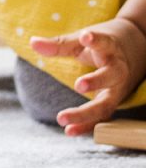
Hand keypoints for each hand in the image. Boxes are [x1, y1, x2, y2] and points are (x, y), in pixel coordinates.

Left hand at [30, 17, 145, 135]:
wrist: (136, 52)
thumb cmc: (102, 45)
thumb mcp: (81, 41)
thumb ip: (58, 44)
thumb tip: (32, 43)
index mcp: (110, 50)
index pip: (104, 44)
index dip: (96, 40)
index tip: (86, 36)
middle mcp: (118, 71)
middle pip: (110, 77)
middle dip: (96, 81)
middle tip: (78, 85)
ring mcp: (117, 90)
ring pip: (106, 104)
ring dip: (86, 114)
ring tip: (62, 119)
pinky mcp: (113, 103)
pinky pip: (101, 117)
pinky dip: (86, 125)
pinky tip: (69, 131)